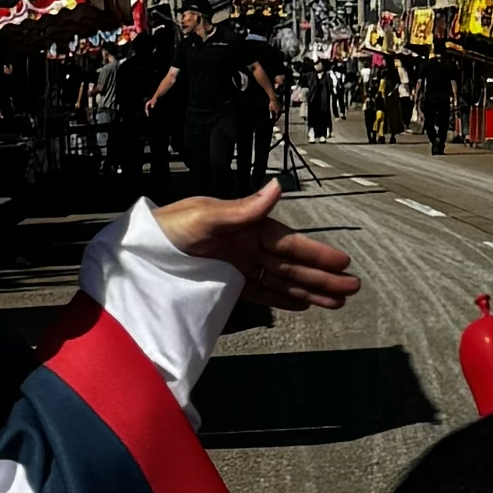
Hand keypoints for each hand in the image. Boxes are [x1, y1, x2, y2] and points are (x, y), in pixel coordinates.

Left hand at [155, 179, 358, 314]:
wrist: (139, 252)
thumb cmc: (168, 228)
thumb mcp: (205, 215)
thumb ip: (244, 208)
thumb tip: (278, 187)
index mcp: (247, 228)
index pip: (289, 245)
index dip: (317, 255)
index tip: (343, 264)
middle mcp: (248, 247)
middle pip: (292, 266)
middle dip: (322, 278)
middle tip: (352, 289)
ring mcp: (239, 266)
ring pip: (282, 282)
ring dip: (310, 292)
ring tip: (336, 303)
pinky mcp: (226, 284)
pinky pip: (261, 292)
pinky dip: (281, 299)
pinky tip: (302, 304)